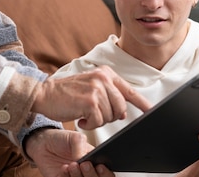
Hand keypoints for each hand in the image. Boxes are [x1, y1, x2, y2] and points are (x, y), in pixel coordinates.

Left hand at [25, 128, 114, 176]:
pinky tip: (63, 169)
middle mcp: (85, 172)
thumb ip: (81, 147)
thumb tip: (83, 159)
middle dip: (91, 175)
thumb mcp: (74, 137)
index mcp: (94, 161)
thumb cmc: (61, 139)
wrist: (43, 144)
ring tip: (71, 165)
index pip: (106, 172)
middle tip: (84, 164)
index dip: (105, 173)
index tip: (100, 167)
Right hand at [32, 66, 151, 128]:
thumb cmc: (67, 94)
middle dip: (108, 116)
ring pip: (110, 116)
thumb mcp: (91, 87)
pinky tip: (80, 118)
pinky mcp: (90, 100)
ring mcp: (97, 88)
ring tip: (84, 113)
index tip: (153, 112)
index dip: (143, 104)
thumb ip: (109, 96)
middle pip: (121, 108)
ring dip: (97, 120)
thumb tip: (123, 113)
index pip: (130, 91)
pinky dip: (89, 124)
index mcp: (106, 73)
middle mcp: (103, 78)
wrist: (45, 94)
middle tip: (93, 113)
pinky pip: (99, 121)